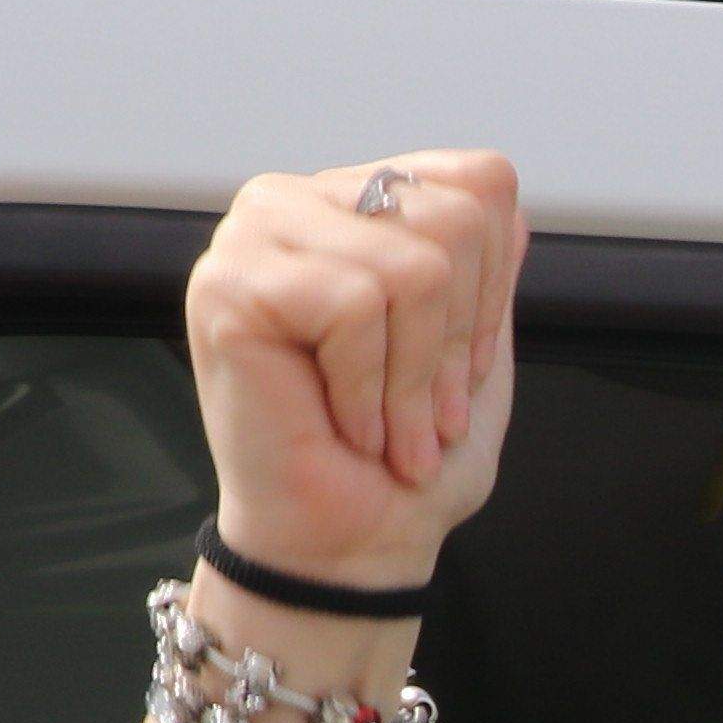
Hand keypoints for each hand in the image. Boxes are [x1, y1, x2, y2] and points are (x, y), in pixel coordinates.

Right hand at [183, 154, 523, 592]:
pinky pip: (351, 306)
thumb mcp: (476, 349)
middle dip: (457, 340)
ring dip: (414, 377)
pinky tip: (343, 421)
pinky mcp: (227, 283)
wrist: (355, 539)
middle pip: (453, 219)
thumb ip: (484, 263)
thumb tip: (495, 183)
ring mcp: (256, 235)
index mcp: (358, 206)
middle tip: (423, 411)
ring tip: (385, 426)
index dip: (494, 290)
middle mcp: (301, 201)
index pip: (478, 184)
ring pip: (410, 267)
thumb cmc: (406, 458)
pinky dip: (366, 387)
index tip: (460, 366)